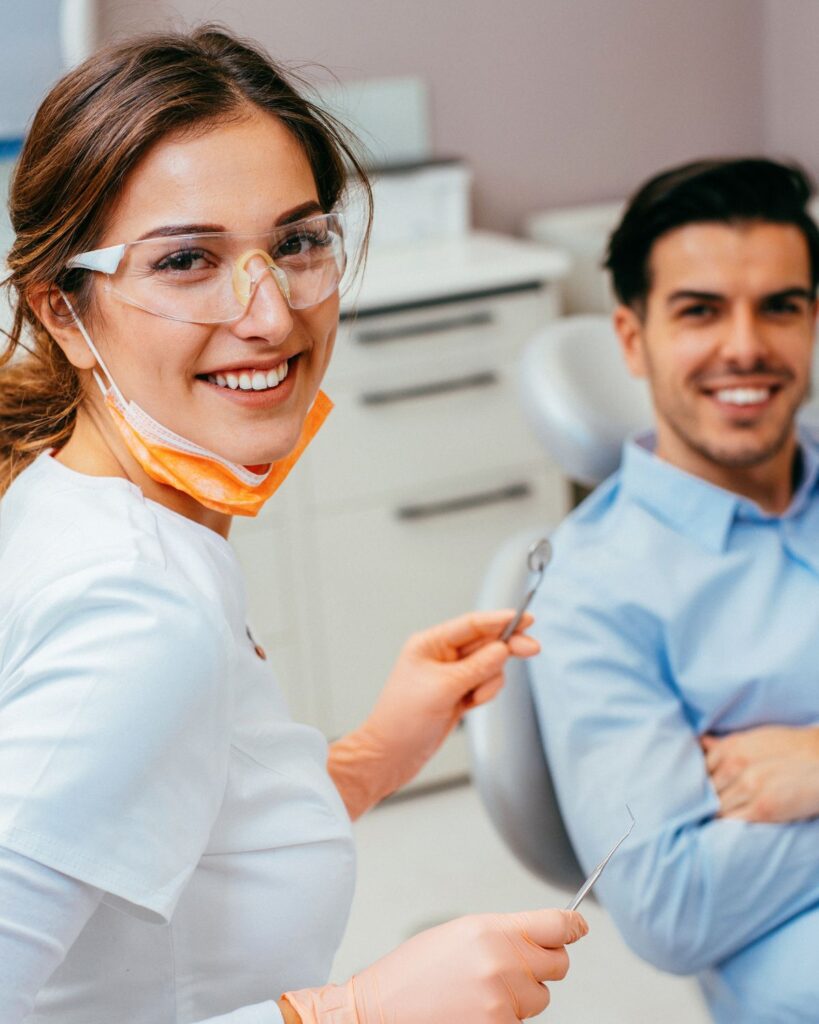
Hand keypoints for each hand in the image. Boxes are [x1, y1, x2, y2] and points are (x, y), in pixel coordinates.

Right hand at [283, 908, 587, 1022]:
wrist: (379, 1010)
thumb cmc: (416, 971)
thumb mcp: (460, 934)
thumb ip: (506, 932)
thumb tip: (546, 935)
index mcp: (493, 930)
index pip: (557, 925)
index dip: (572, 926)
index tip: (579, 927)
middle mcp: (504, 963)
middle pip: (558, 964)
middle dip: (543, 965)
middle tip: (514, 967)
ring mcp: (503, 1001)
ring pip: (541, 998)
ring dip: (522, 995)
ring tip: (480, 991)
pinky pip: (521, 1022)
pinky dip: (506, 1017)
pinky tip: (474, 1010)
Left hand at [328, 610, 539, 817]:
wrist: (390, 756)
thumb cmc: (403, 720)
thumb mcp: (443, 689)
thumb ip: (477, 667)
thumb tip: (503, 648)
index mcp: (430, 644)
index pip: (471, 625)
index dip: (500, 620)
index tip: (525, 618)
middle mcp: (441, 656)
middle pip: (485, 643)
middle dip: (507, 647)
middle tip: (533, 648)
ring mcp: (451, 676)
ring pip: (489, 666)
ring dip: (490, 680)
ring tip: (473, 698)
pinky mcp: (458, 695)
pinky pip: (484, 684)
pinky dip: (485, 693)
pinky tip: (471, 705)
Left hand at [702, 725, 818, 821]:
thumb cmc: (791, 749)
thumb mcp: (755, 739)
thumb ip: (725, 745)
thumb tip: (701, 743)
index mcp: (732, 746)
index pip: (698, 768)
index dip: (695, 782)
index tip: (694, 790)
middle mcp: (736, 765)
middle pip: (704, 789)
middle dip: (700, 799)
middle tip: (695, 808)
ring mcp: (749, 787)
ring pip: (715, 806)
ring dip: (711, 813)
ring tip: (707, 819)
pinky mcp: (762, 809)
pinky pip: (732, 820)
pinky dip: (724, 824)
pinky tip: (723, 826)